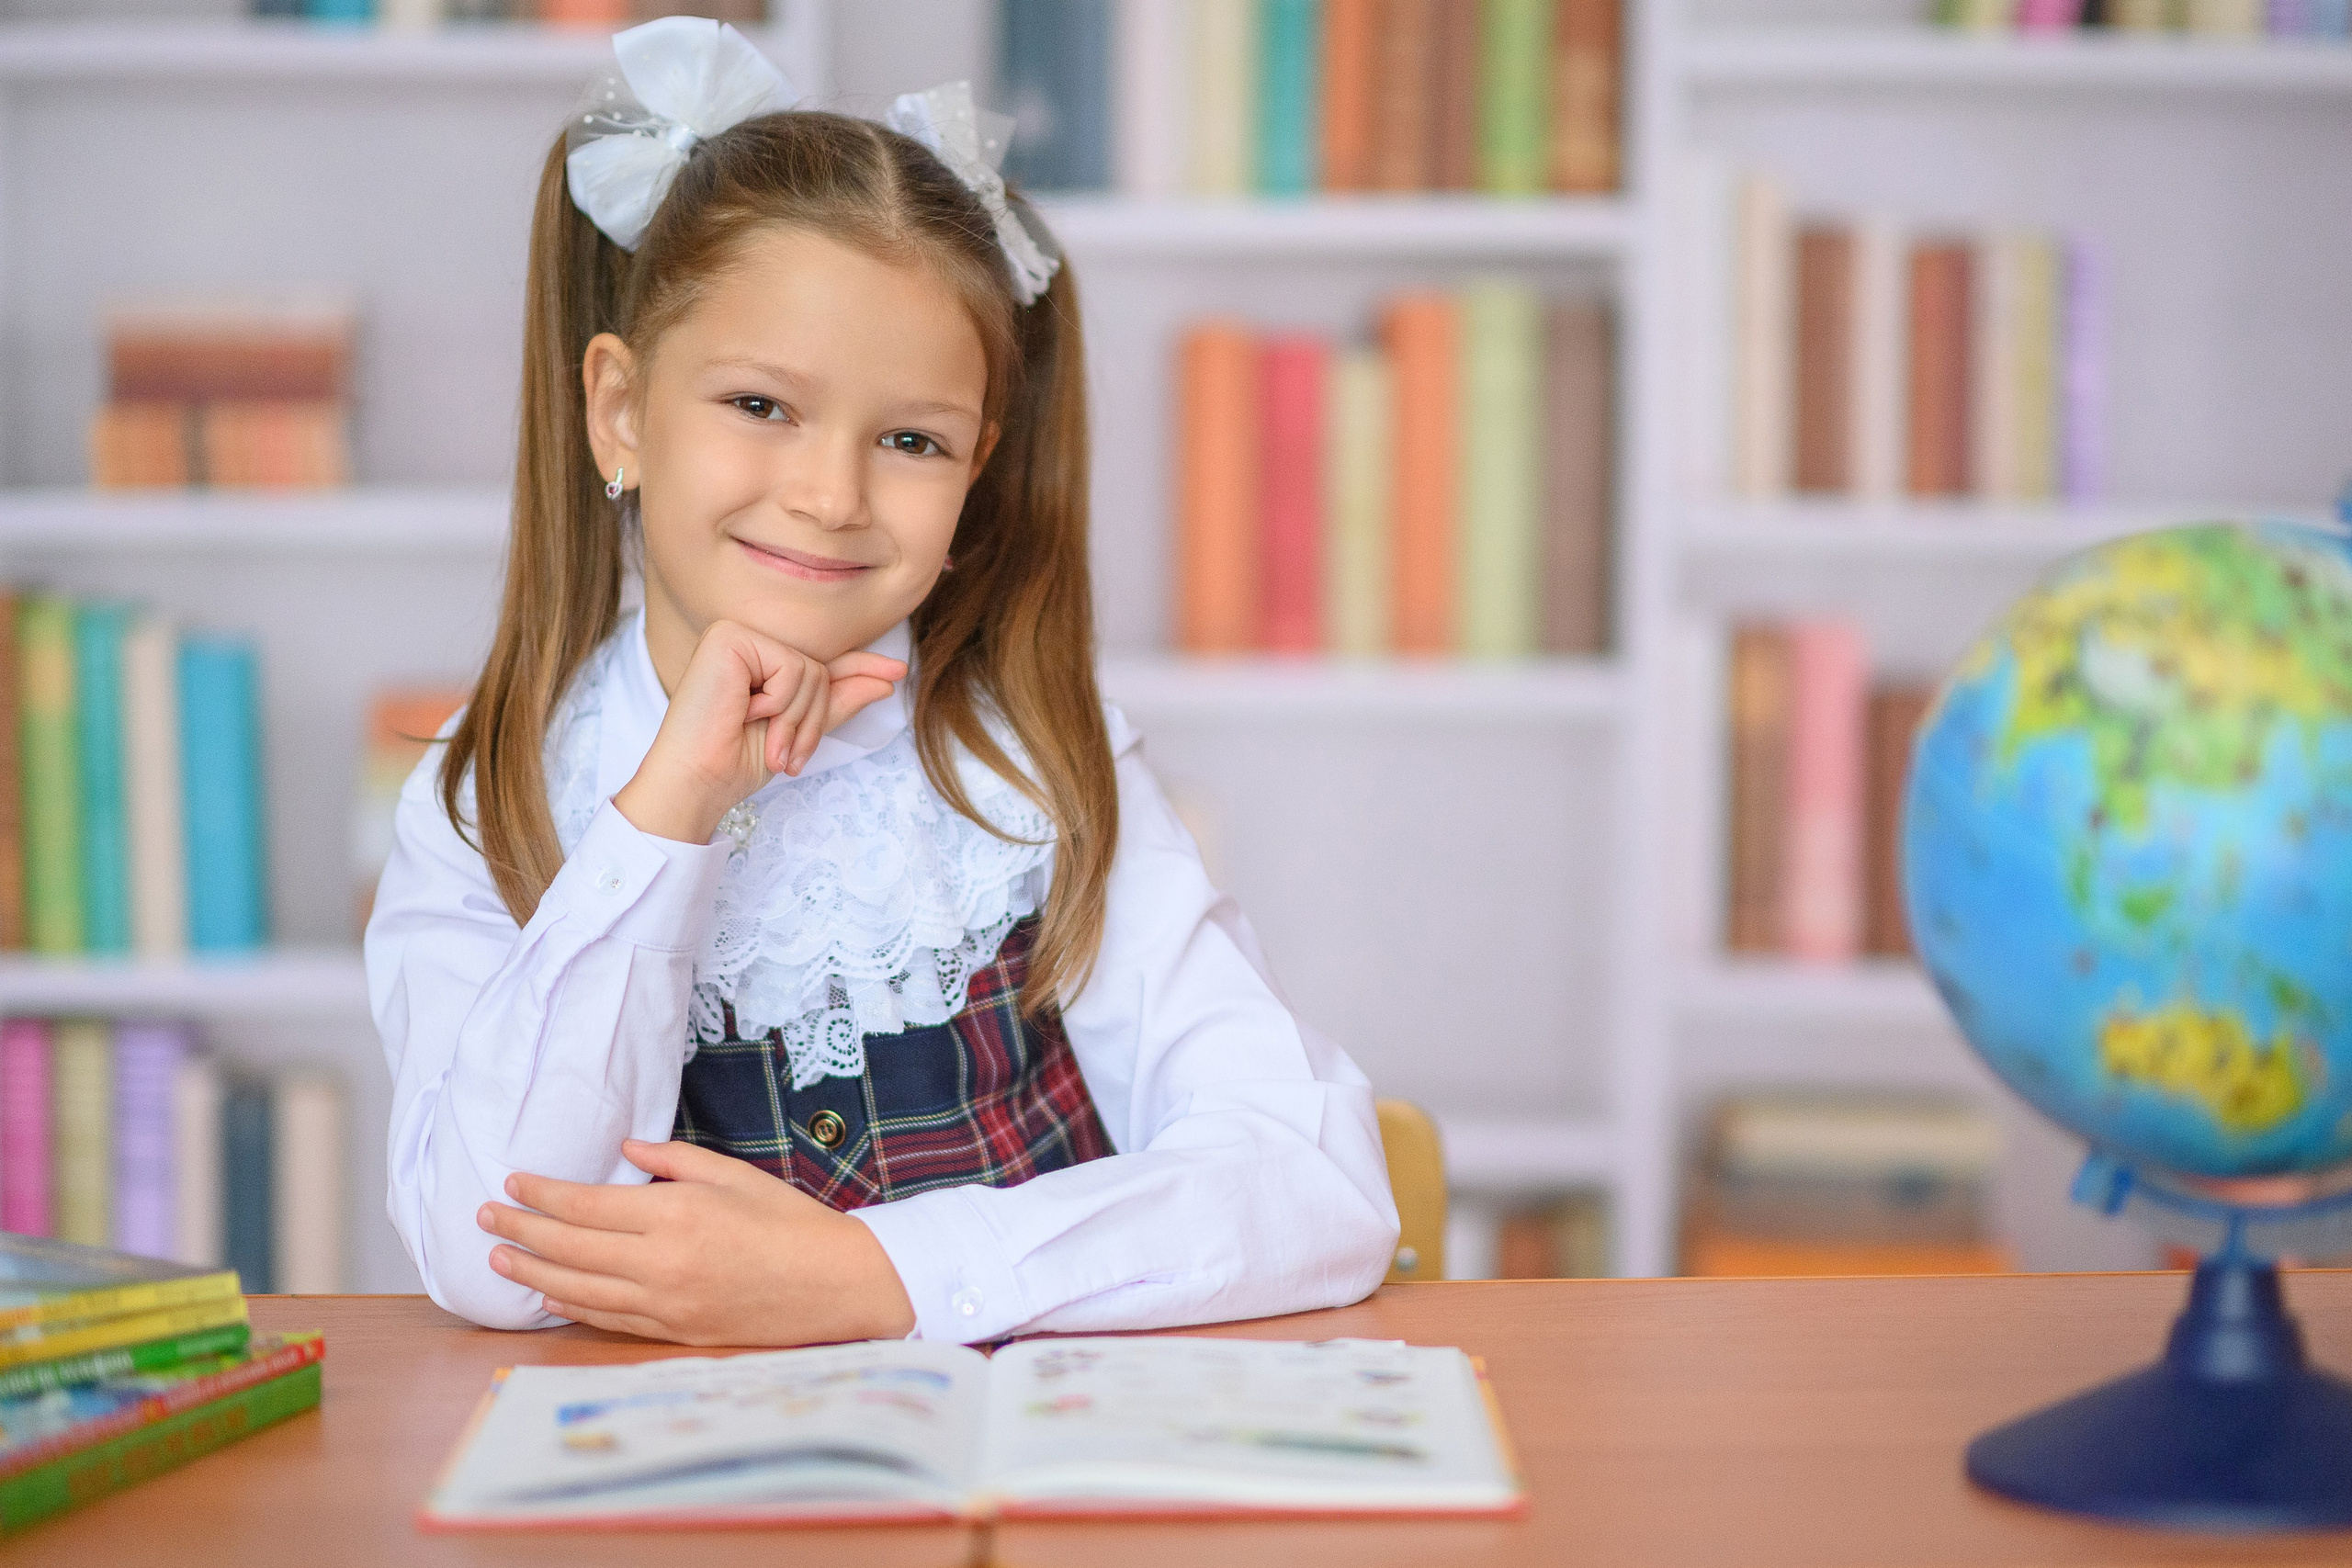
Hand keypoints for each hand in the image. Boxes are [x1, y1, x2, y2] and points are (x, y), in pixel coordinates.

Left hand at [478, 1140, 916, 1345]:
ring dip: (532, 1270)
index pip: (586, 1205)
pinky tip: (547, 1293)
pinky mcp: (674, 1331)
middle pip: (570, 1247)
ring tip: (498, 1256)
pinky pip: (608, 1319)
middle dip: (522, 1229)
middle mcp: (662, 1262)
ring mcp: (665, 1303)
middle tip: (486, 1216)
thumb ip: (674, 1162)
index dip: (543, 1194)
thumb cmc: (790, 1222)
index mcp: (676, 1215)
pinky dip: (571, 1305)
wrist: (835, 1284)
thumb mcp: (736, 1175)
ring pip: (579, 1288)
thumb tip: (626, 1150)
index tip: (512, 1182)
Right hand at [614, 619, 904, 843]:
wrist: (698, 781)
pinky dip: (777, 703)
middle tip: (785, 753)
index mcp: (758, 662)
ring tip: (766, 741)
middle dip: (811, 721)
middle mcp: (747, 641)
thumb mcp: (798, 733)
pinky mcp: (729, 637)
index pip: (820, 662)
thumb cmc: (736, 761)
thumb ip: (836, 704)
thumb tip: (885, 682)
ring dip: (794, 719)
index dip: (861, 669)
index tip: (896, 674)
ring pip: (810, 671)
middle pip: (820, 671)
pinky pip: (791, 668)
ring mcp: (736, 635)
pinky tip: (744, 713)